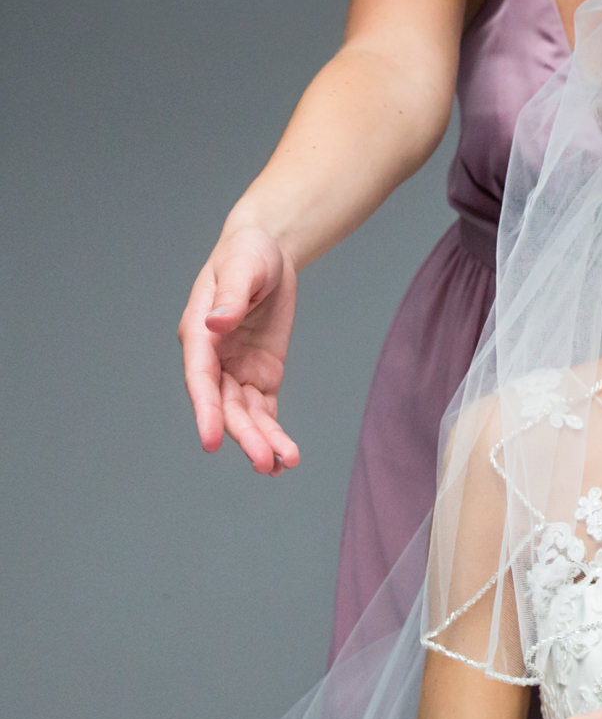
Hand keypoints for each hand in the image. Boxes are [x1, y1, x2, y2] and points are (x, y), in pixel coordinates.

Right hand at [178, 225, 299, 475]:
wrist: (267, 252)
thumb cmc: (247, 254)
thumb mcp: (243, 266)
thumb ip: (231, 295)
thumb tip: (217, 323)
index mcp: (199, 334)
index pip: (200, 379)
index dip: (205, 412)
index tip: (210, 442)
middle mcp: (214, 359)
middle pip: (226, 406)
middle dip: (244, 435)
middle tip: (265, 463)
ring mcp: (238, 369)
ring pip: (247, 414)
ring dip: (263, 440)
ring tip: (283, 466)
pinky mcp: (262, 374)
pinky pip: (265, 409)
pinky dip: (273, 432)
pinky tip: (284, 458)